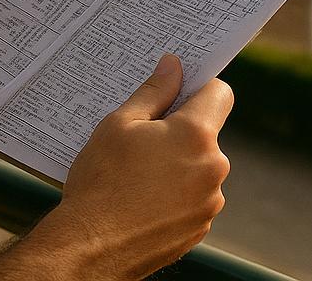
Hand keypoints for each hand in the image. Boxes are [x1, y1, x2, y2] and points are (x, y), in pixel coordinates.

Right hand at [14, 55, 232, 280]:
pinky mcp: (199, 228)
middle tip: (141, 140)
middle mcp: (213, 168)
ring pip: (199, 168)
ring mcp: (209, 202)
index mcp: (196, 135)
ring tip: (136, 176)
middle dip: (180, 132)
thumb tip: (174, 65)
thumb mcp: (119, 124)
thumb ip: (154, 91)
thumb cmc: (102, 181)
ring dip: (178, 166)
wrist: (91, 246)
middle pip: (206, 134)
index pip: (219, 93)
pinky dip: (175, 195)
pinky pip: (193, 198)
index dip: (199, 87)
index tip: (178, 91)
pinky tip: (142, 200)